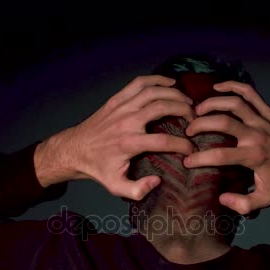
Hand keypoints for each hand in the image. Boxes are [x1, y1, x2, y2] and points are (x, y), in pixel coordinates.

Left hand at [35, 75, 195, 200]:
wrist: (74, 150)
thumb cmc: (98, 169)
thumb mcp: (115, 186)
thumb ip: (137, 190)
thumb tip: (158, 181)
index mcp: (129, 143)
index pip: (164, 141)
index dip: (183, 144)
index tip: (192, 149)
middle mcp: (127, 121)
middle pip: (162, 107)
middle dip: (184, 110)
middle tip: (195, 118)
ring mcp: (121, 107)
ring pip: (153, 92)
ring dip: (174, 93)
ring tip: (188, 101)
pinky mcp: (116, 99)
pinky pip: (139, 83)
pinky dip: (156, 79)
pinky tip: (170, 82)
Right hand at [183, 81, 269, 214]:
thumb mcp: (266, 199)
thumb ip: (243, 204)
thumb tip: (221, 198)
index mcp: (254, 157)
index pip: (220, 155)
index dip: (199, 158)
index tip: (186, 161)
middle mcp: (257, 135)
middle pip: (223, 122)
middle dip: (200, 124)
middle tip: (187, 130)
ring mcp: (263, 121)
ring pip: (235, 103)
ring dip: (212, 103)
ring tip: (196, 109)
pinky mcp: (269, 112)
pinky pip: (251, 93)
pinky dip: (234, 86)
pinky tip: (217, 87)